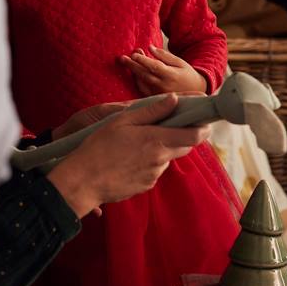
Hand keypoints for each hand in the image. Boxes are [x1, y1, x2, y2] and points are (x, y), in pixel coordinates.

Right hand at [47, 93, 211, 217]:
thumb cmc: (99, 147)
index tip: (202, 119)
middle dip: (182, 135)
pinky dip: (148, 161)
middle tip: (168, 124)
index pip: (194, 136)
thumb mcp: (123, 121)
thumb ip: (151, 111)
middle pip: (184, 146)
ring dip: (161, 148)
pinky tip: (129, 157)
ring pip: (167, 157)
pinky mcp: (145, 186)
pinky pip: (154, 170)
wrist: (83, 181)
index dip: (202, 127)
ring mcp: (153, 176)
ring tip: (136, 142)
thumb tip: (174, 99)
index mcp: (156, 141)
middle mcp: (160, 160)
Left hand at [120, 44, 206, 95]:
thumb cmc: (187, 74)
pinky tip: (133, 72)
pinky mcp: (156, 99)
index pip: (154, 67)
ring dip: (133, 71)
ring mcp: (159, 94)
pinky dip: (137, 80)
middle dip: (132, 65)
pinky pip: (143, 89)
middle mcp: (164, 86)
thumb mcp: (180, 62)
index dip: (143, 60)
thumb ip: (164, 55)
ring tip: (125, 61)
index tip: (134, 53)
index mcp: (171, 75)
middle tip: (122, 57)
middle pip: (145, 74)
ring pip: (142, 82)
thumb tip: (149, 47)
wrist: (196, 92)